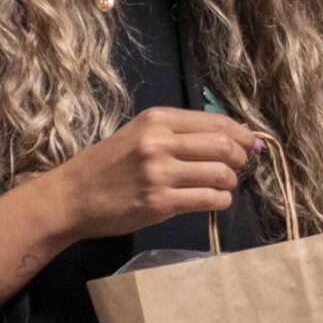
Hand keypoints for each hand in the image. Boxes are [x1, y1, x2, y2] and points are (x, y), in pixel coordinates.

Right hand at [48, 107, 260, 241]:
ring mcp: (159, 173)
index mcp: (157, 120)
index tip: (250, 144)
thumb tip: (234, 134)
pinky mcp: (160, 203)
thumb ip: (180, 133)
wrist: (71, 197)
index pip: (217, 122)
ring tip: (222, 185)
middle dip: (241, 157)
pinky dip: (221, 200)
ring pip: (221, 174)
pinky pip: (209, 199)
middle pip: (224, 146)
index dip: (242, 134)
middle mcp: (159, 142)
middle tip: (238, 166)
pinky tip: (213, 200)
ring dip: (230, 182)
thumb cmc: (108, 165)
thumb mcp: (140, 134)